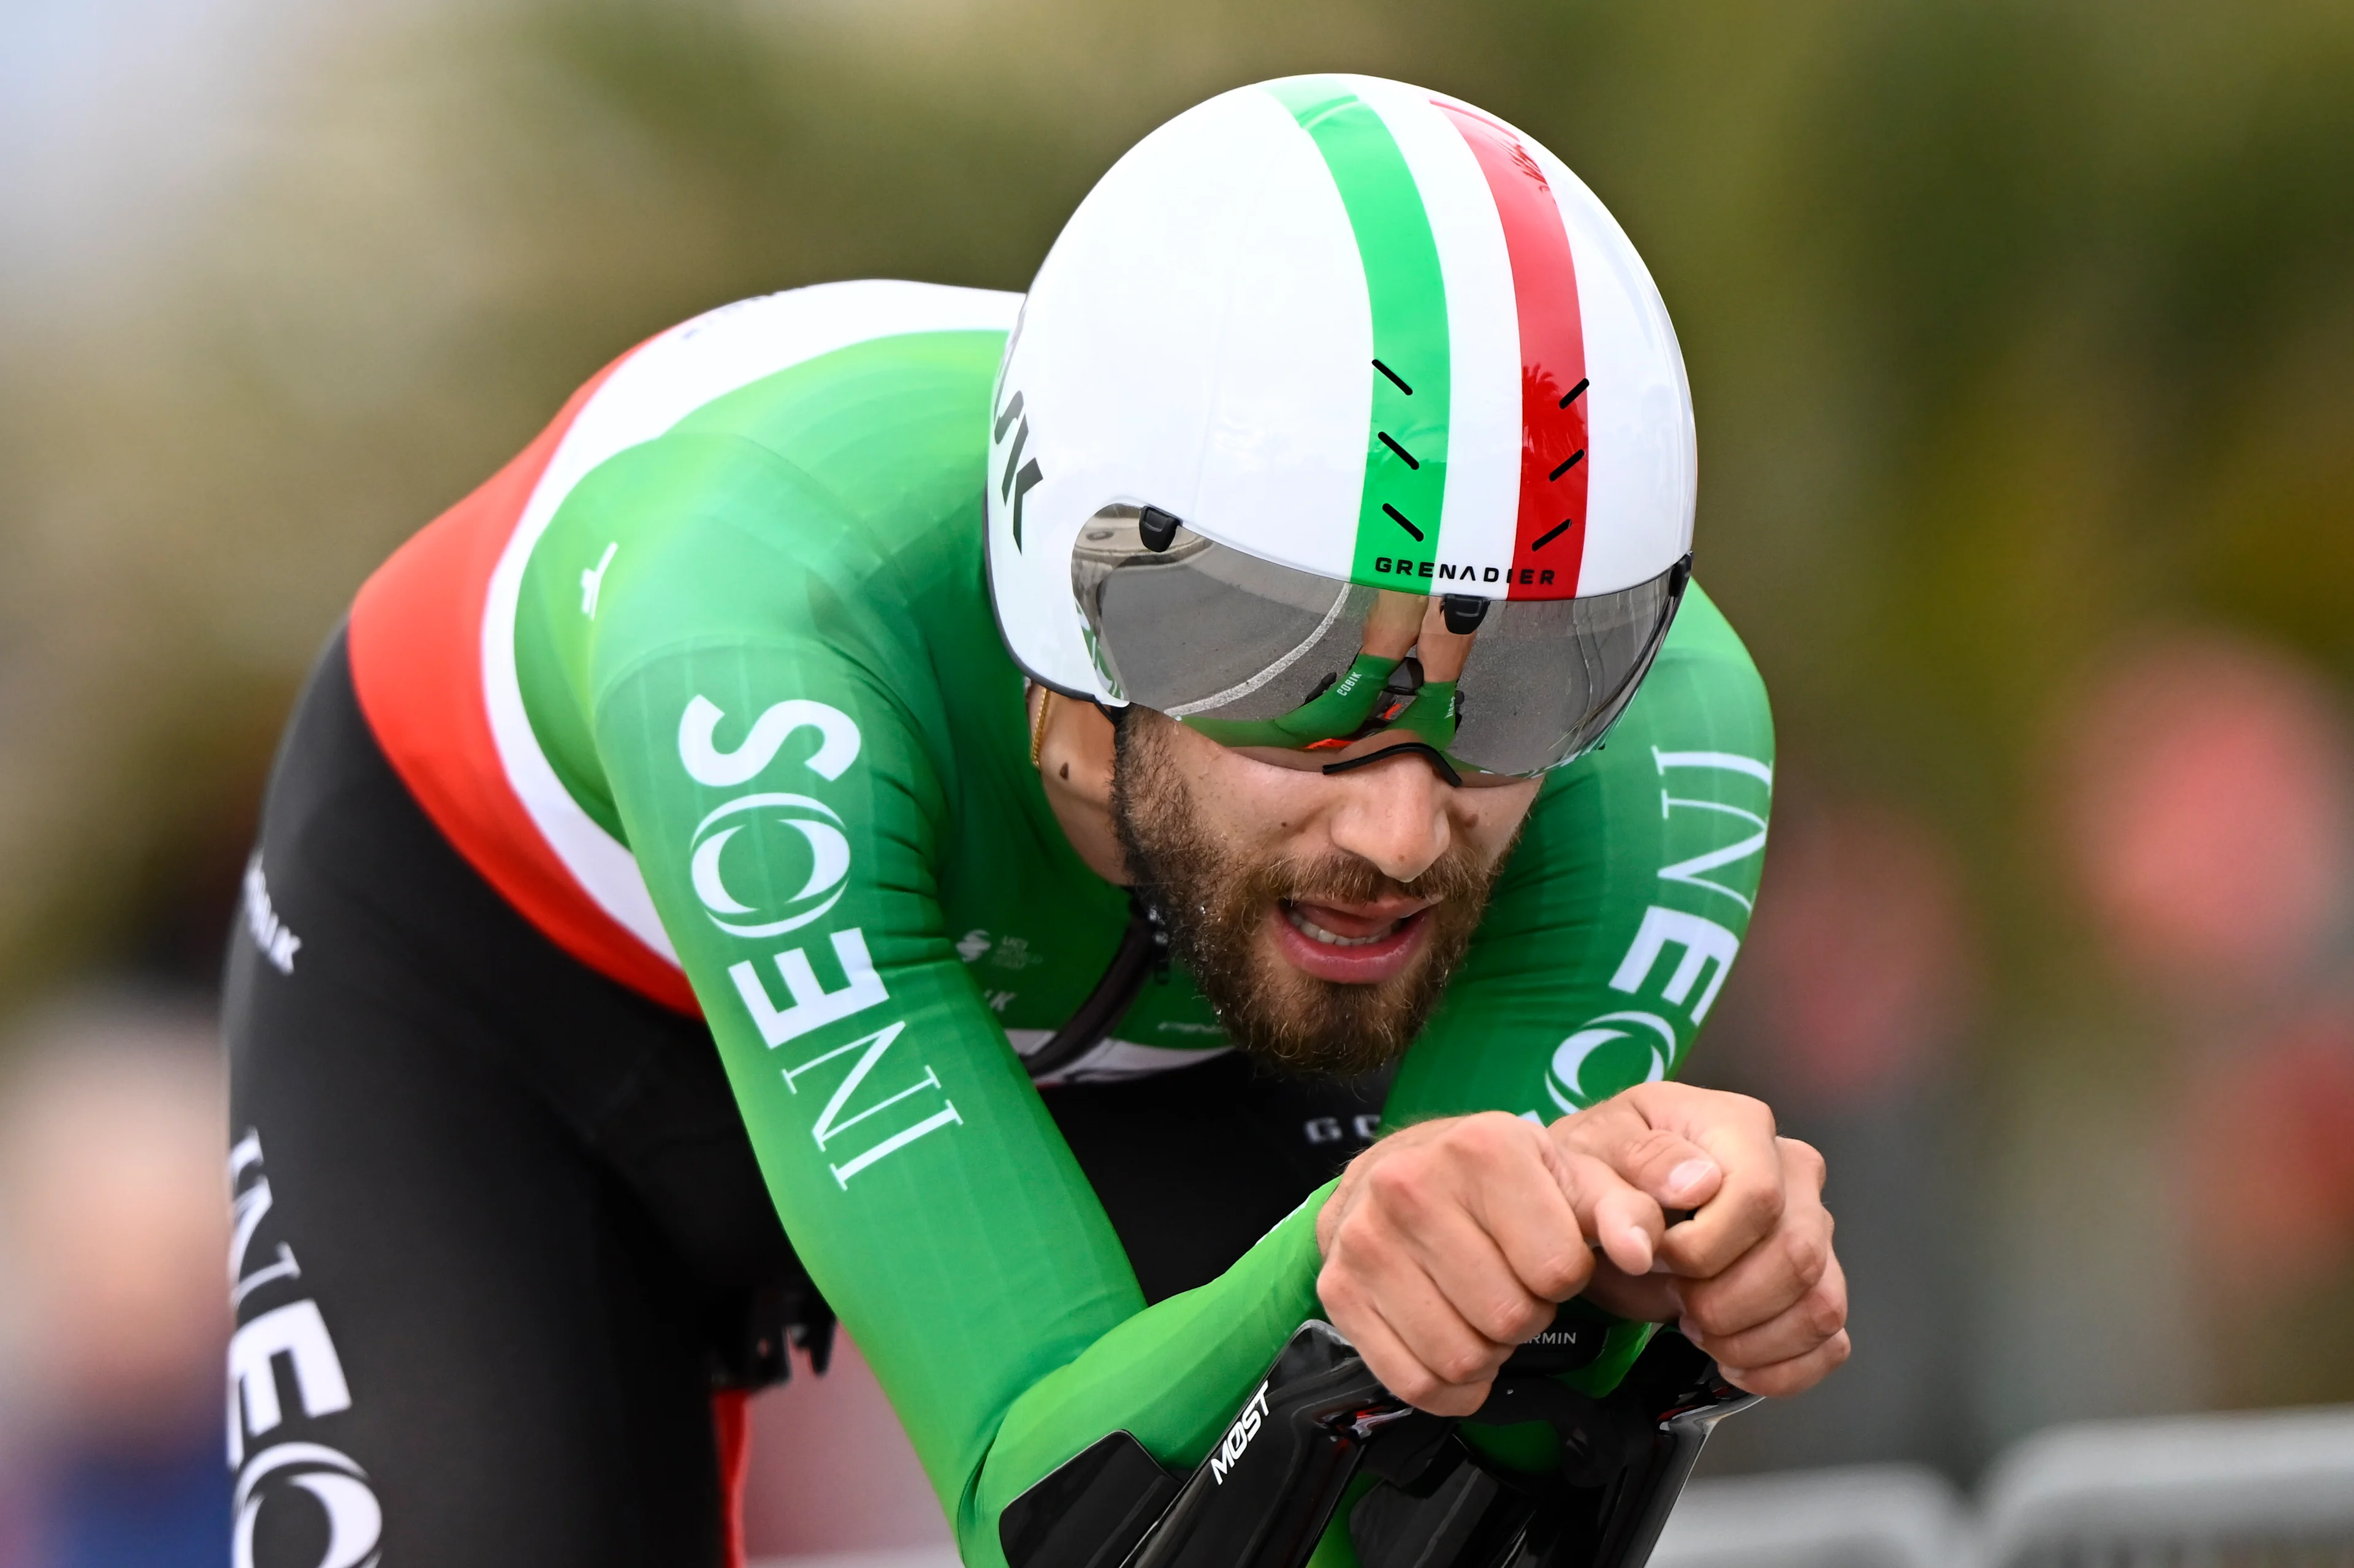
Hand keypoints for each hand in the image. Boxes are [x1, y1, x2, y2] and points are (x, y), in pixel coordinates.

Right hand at [1314, 1112, 1666, 1415]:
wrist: (1401, 1170)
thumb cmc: (1498, 1180)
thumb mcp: (1573, 1177)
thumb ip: (1625, 1211)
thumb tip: (1640, 1252)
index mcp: (1481, 1147)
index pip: (1559, 1269)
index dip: (1567, 1276)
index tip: (1544, 1252)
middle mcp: (1410, 1185)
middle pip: (1509, 1317)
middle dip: (1526, 1314)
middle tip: (1510, 1283)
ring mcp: (1365, 1239)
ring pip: (1461, 1357)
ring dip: (1487, 1351)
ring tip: (1479, 1306)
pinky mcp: (1338, 1288)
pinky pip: (1414, 1381)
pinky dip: (1447, 1384)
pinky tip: (1452, 1339)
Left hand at [1551, 1083, 1849, 1397]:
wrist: (1604, 1202)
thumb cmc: (1600, 1171)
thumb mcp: (1588, 1155)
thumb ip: (1629, 1171)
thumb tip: (1692, 1187)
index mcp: (1740, 1126)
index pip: (1758, 1196)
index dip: (1704, 1247)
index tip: (1656, 1257)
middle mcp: (1792, 1173)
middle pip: (1798, 1256)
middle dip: (1726, 1301)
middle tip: (1675, 1299)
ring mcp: (1812, 1230)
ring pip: (1821, 1304)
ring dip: (1750, 1339)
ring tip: (1696, 1326)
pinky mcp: (1817, 1283)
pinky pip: (1830, 1342)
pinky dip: (1779, 1368)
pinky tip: (1730, 1359)